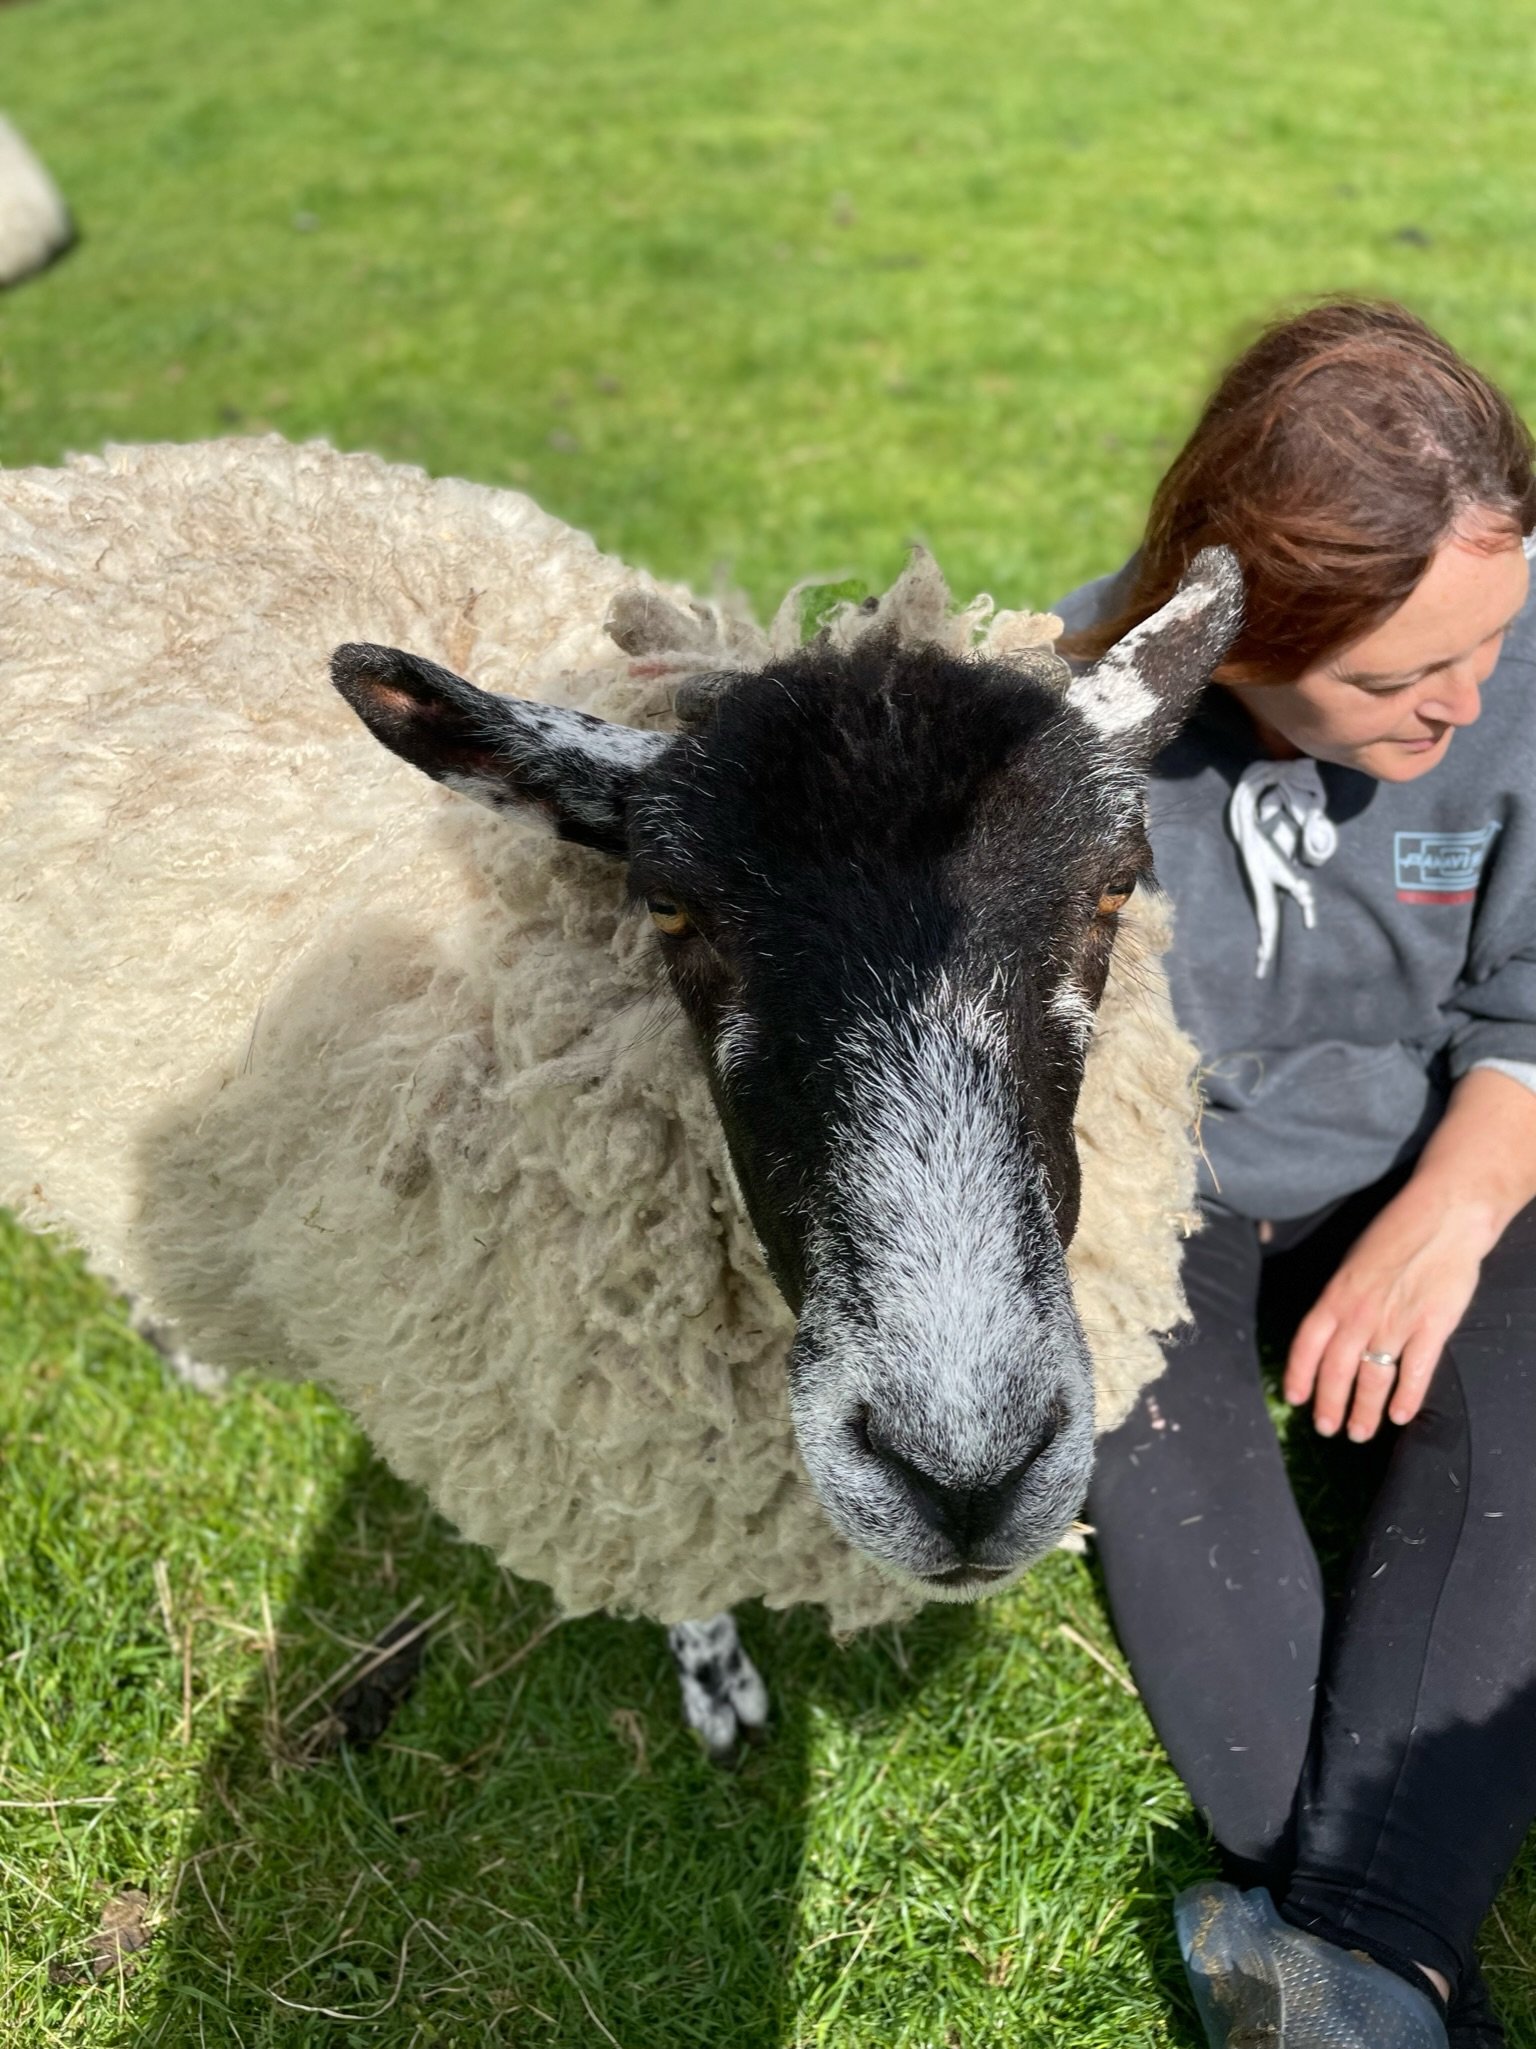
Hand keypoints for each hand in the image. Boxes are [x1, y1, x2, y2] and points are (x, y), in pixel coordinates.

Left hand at [1283, 1179, 1494, 1440]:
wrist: (1442, 1217)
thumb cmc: (1396, 1233)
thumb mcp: (1353, 1262)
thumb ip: (1341, 1298)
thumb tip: (1328, 1328)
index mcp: (1336, 1296)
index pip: (1307, 1344)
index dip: (1299, 1375)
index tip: (1295, 1399)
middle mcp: (1360, 1314)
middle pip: (1337, 1370)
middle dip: (1330, 1404)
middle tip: (1327, 1428)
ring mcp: (1396, 1323)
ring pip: (1373, 1378)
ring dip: (1365, 1409)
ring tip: (1359, 1431)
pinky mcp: (1431, 1327)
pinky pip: (1415, 1371)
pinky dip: (1407, 1397)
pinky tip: (1400, 1416)